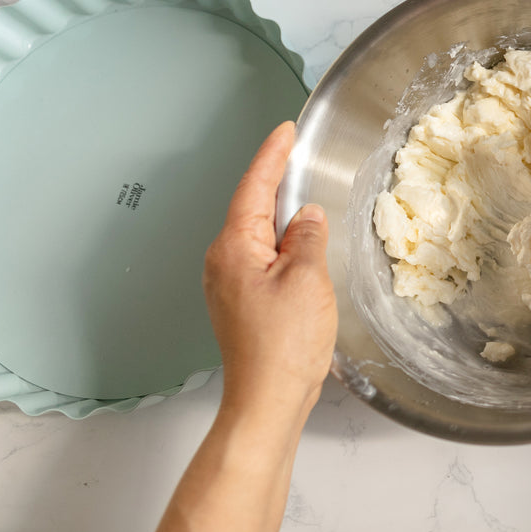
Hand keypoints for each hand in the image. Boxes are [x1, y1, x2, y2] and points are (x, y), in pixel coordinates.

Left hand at [202, 122, 334, 424]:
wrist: (267, 400)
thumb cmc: (284, 345)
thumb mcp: (307, 278)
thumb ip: (307, 237)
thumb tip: (306, 217)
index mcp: (234, 248)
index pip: (254, 187)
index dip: (272, 156)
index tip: (284, 131)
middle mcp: (222, 262)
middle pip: (252, 208)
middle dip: (276, 182)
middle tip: (297, 155)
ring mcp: (229, 285)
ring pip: (258, 235)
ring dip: (281, 217)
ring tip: (305, 199)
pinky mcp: (241, 303)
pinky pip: (261, 258)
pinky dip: (282, 244)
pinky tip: (301, 247)